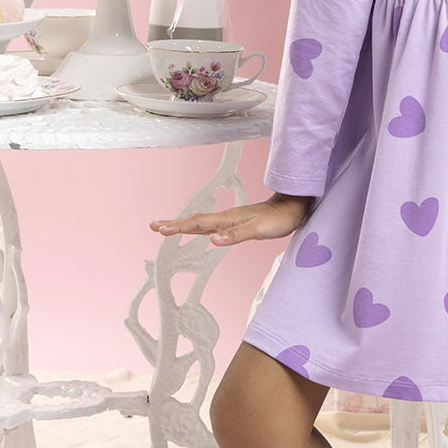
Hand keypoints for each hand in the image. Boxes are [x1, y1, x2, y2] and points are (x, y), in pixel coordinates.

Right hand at [150, 193, 311, 246]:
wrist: (294, 207)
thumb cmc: (279, 219)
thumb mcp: (259, 230)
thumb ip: (236, 235)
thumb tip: (211, 240)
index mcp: (228, 219)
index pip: (197, 223)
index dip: (178, 227)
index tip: (159, 228)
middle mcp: (226, 218)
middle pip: (194, 221)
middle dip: (174, 224)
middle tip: (153, 226)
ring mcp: (231, 220)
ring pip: (202, 222)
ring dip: (184, 225)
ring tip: (168, 227)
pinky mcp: (237, 223)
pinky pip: (212, 225)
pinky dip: (199, 228)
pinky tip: (199, 231)